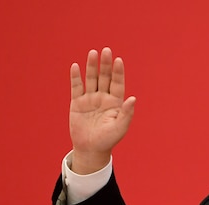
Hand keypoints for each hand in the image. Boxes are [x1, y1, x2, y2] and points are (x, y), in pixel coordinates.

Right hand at [69, 48, 135, 173]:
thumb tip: (133, 98)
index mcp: (115, 102)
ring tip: (93, 53)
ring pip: (91, 79)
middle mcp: (103, 97)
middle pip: (104, 77)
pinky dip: (76, 77)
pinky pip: (76, 87)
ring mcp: (90, 99)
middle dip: (105, 65)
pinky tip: (75, 66)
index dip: (118, 72)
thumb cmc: (108, 140)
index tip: (118, 60)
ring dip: (92, 66)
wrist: (90, 149)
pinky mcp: (77, 103)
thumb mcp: (120, 127)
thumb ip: (127, 113)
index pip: (117, 83)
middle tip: (106, 50)